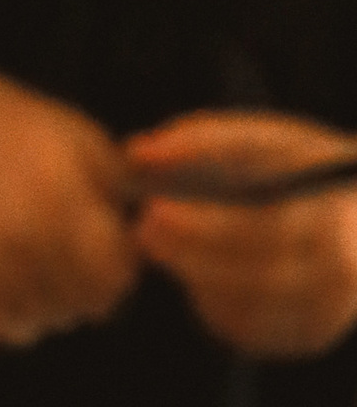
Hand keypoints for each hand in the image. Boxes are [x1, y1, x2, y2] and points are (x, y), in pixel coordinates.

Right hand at [0, 16, 138, 345]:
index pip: (116, 277)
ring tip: (43, 251)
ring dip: (59, 296)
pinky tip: (18, 267)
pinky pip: (16, 327)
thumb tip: (164, 237)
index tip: (109, 239)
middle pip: (90, 304)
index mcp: (60, 197)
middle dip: (93, 281)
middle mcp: (23, 236)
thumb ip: (127, 194)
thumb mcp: (89, 143)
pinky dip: (24, 308)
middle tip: (73, 244)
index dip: (120, 262)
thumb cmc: (30, 131)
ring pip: (56, 318)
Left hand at [128, 115, 356, 356]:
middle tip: (144, 229)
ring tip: (156, 245)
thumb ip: (200, 142)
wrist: (345, 215)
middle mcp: (340, 270)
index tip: (154, 208)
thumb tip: (138, 155)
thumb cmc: (291, 168)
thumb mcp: (258, 139)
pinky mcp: (307, 334)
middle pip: (258, 275)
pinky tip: (188, 273)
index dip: (206, 225)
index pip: (266, 228)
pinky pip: (252, 331)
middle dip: (192, 253)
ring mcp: (326, 310)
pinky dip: (214, 303)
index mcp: (334, 212)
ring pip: (251, 309)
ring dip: (196, 278)